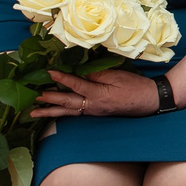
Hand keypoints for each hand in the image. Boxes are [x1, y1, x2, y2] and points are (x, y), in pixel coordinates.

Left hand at [30, 67, 162, 119]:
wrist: (151, 100)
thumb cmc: (136, 86)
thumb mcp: (117, 76)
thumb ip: (97, 74)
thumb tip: (80, 72)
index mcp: (99, 95)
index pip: (76, 85)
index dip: (62, 78)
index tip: (49, 72)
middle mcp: (93, 106)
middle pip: (67, 102)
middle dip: (49, 99)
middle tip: (34, 97)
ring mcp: (94, 111)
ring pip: (68, 111)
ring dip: (50, 111)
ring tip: (34, 113)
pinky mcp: (96, 112)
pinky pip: (75, 113)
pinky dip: (62, 112)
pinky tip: (54, 112)